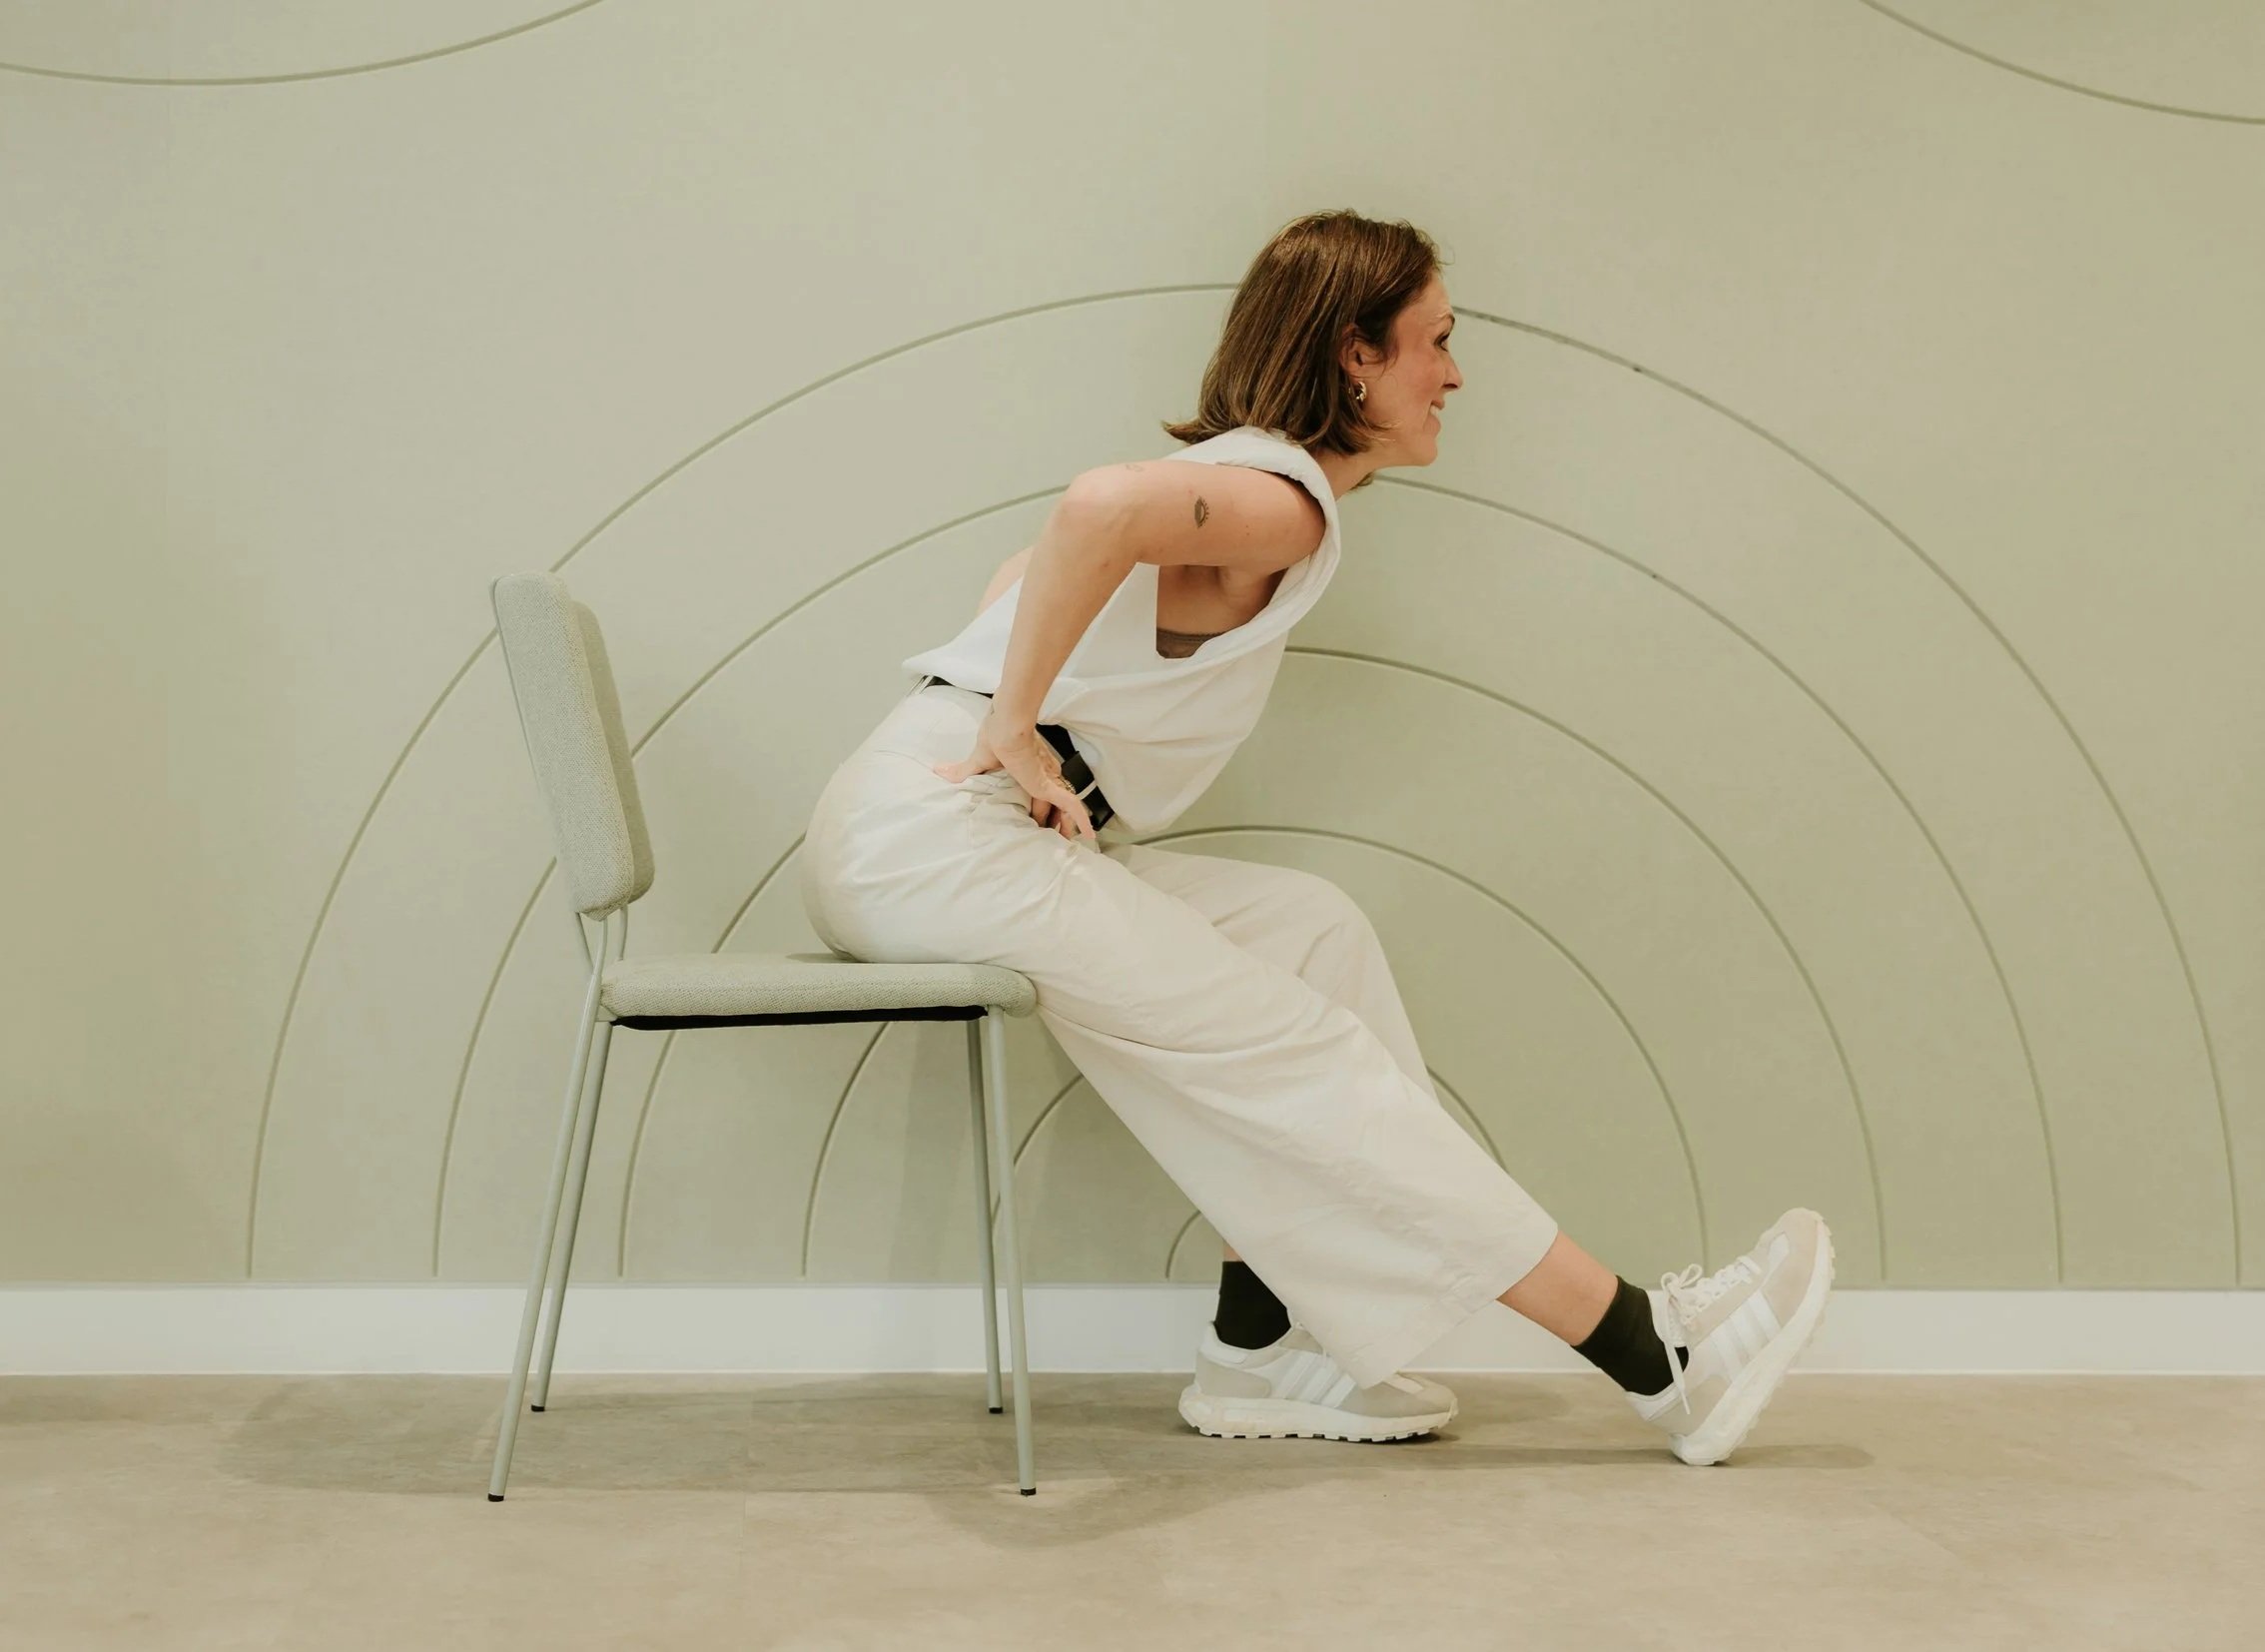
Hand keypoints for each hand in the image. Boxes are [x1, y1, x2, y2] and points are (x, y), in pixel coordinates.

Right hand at [932, 707, 1098, 843]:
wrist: (1005, 730)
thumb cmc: (994, 737)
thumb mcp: (977, 761)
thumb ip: (962, 770)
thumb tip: (938, 770)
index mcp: (1027, 768)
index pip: (1037, 792)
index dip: (1039, 807)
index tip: (1038, 821)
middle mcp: (1041, 774)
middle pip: (1052, 802)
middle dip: (1054, 820)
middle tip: (1057, 837)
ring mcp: (1048, 780)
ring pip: (1063, 807)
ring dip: (1068, 825)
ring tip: (1071, 842)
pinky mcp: (1050, 786)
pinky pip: (1070, 805)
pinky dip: (1081, 819)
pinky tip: (1089, 833)